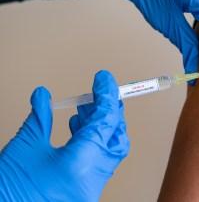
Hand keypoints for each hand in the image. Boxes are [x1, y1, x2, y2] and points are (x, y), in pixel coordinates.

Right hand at [0, 70, 129, 201]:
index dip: (107, 95)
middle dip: (110, 112)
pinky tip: (78, 129)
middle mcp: (93, 179)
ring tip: (84, 109)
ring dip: (100, 126)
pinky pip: (99, 162)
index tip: (105, 79)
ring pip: (110, 150)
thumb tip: (44, 95)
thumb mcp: (25, 148)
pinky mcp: (85, 192)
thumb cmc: (9, 192)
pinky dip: (93, 142)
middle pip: (116, 138)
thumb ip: (40, 118)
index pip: (106, 121)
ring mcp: (91, 189)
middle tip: (100, 94)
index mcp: (81, 164)